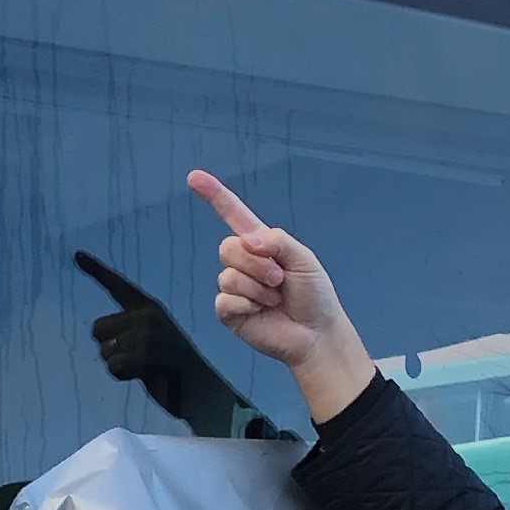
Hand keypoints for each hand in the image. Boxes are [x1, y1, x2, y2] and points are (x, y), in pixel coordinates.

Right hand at [187, 170, 377, 421]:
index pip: (233, 214)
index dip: (214, 195)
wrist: (315, 333)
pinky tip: (260, 311)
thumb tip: (247, 241)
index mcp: (261, 243)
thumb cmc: (313, 294)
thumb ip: (278, 241)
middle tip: (279, 279)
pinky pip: (225, 300)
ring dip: (257, 288)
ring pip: (228, 275)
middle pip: (227, 246)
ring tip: (275, 298)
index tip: (194, 177)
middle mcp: (244, 262)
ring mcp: (235, 287)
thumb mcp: (304, 258)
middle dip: (256, 263)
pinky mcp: (229, 311)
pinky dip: (246, 305)